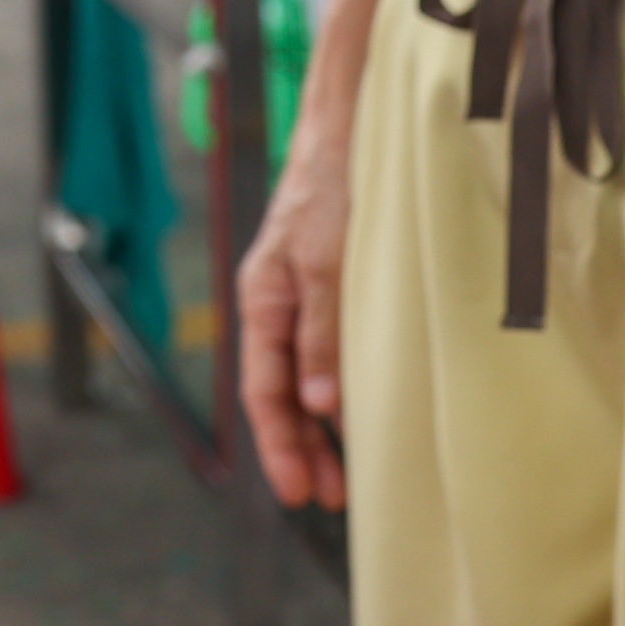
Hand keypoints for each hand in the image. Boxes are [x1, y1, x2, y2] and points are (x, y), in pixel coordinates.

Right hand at [234, 141, 350, 507]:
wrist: (350, 126)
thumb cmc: (333, 186)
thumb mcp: (328, 262)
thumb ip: (322, 331)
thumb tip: (319, 406)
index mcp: (263, 302)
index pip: (264, 391)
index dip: (280, 445)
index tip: (299, 493)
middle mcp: (279, 307)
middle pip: (282, 396)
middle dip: (302, 450)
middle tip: (329, 500)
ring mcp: (305, 299)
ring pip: (307, 381)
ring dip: (324, 430)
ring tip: (346, 476)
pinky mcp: (334, 290)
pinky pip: (329, 355)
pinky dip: (341, 392)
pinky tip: (361, 415)